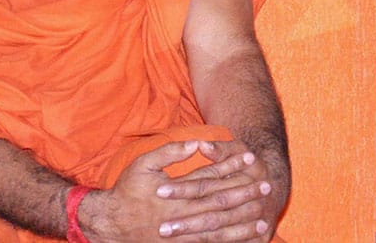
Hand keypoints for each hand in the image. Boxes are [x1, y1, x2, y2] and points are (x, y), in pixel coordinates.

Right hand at [83, 140, 272, 241]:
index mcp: (176, 194)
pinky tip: (241, 241)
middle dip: (244, 194)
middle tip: (266, 185)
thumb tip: (195, 142)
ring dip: (241, 225)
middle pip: (220, 204)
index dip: (232, 166)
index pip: (211, 177)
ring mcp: (182, 235)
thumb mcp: (143, 164)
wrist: (109, 226)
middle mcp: (182, 216)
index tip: (250, 156)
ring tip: (262, 219)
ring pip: (218, 230)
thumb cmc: (126, 192)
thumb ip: (169, 152)